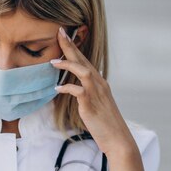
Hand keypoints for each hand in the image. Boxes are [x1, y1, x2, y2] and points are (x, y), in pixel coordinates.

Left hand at [51, 27, 135, 155]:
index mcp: (100, 82)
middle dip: (71, 46)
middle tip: (59, 32)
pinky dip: (67, 88)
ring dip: (68, 64)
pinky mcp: (91, 105)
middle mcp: (99, 84)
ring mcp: (96, 94)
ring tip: (53, 62)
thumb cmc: (105, 123)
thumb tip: (74, 89)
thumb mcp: (96, 104)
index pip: (85, 60)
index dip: (75, 47)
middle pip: (83, 60)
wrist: (117, 138)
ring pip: (83, 71)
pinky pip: (78, 91)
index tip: (64, 35)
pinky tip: (57, 89)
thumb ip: (86, 93)